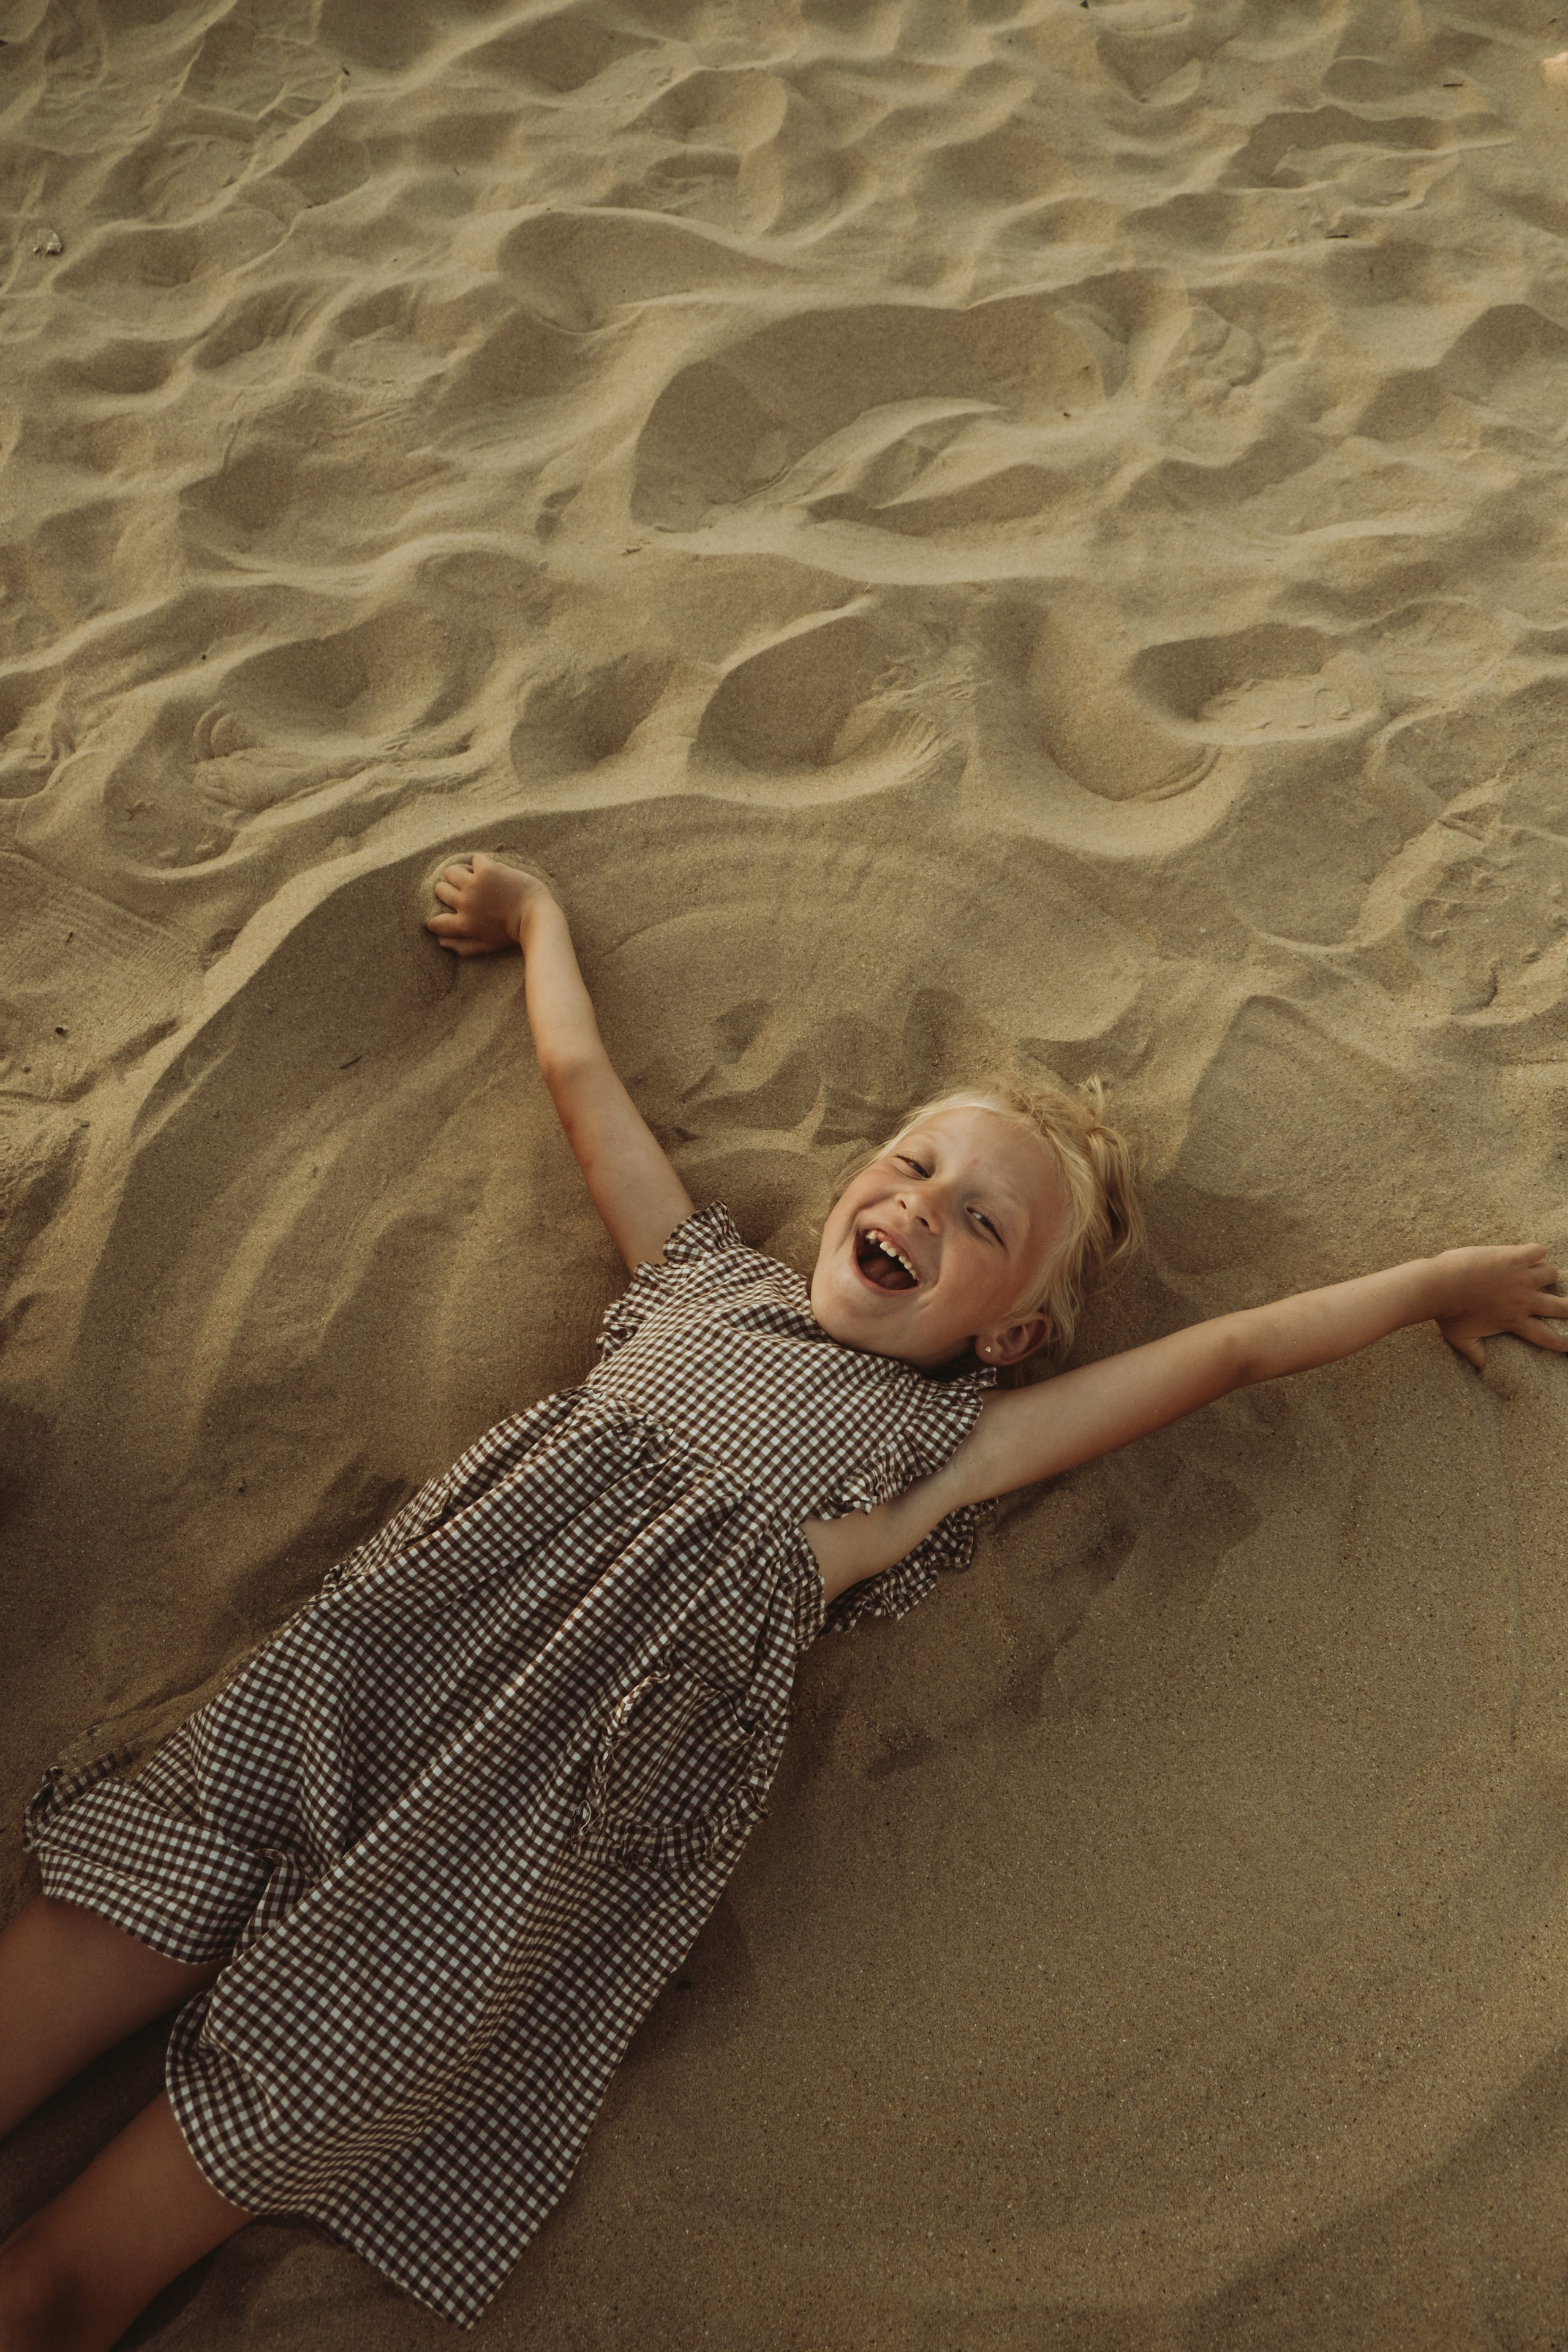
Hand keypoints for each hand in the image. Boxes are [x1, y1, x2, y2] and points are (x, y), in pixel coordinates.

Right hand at [426, 853, 554, 956]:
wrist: (536, 917)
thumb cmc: (513, 935)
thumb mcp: (486, 947)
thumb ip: (462, 947)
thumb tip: (441, 942)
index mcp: (463, 924)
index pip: (435, 922)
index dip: (436, 920)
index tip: (444, 915)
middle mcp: (464, 903)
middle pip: (440, 889)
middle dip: (449, 889)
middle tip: (465, 890)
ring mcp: (474, 885)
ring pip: (451, 871)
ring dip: (461, 872)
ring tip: (474, 876)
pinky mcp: (487, 870)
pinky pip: (476, 859)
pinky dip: (483, 863)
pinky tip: (494, 871)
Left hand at [1434, 1243, 1567, 1368]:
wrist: (1441, 1286)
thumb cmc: (1448, 1314)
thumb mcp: (1460, 1339)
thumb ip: (1474, 1353)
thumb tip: (1480, 1367)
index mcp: (1513, 1321)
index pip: (1545, 1336)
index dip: (1563, 1342)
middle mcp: (1524, 1301)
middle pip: (1559, 1306)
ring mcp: (1522, 1278)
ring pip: (1551, 1274)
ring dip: (1546, 1273)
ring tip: (1540, 1272)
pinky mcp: (1515, 1257)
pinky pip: (1538, 1250)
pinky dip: (1536, 1251)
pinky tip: (1528, 1252)